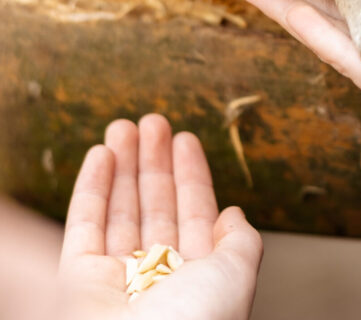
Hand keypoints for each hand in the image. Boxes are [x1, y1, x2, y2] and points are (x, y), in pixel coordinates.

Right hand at [58, 115, 262, 319]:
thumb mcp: (238, 273)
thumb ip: (241, 241)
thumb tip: (234, 214)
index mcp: (196, 275)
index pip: (194, 211)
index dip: (190, 174)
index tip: (185, 138)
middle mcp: (157, 275)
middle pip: (155, 205)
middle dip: (154, 162)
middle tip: (153, 120)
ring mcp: (117, 277)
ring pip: (120, 209)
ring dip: (122, 165)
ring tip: (124, 126)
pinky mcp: (79, 280)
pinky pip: (85, 224)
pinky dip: (92, 187)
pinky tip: (101, 155)